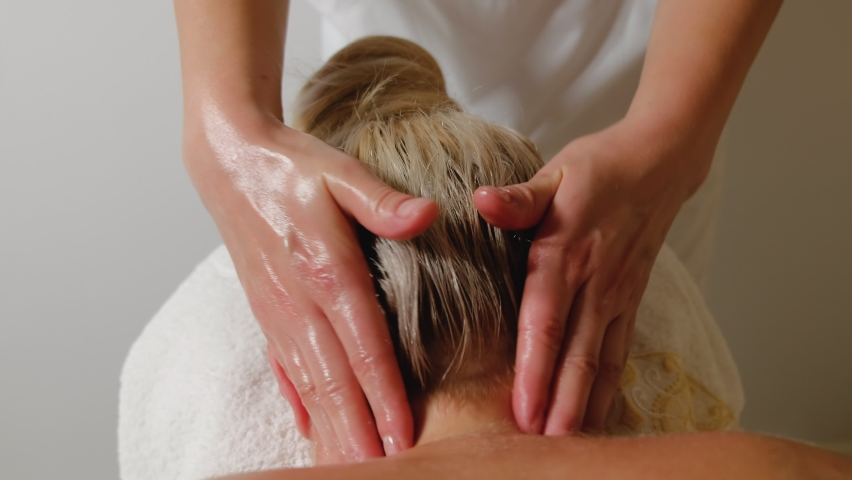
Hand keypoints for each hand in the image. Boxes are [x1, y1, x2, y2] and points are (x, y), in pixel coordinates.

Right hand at [184, 108, 437, 460]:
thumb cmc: (292, 167)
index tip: (404, 439)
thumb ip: (383, 202)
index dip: (386, 398)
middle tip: (379, 472)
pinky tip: (311, 429)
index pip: (364, 349)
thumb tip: (427, 215)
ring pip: (309, 386)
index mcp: (327, 272)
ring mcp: (279, 313)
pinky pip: (285, 369)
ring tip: (350, 467)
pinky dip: (300, 404)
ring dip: (331, 431)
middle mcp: (300, 303)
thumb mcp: (342, 173)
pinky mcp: (267, 312)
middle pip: (335, 383)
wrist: (231, 161)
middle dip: (358, 434)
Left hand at [474, 117, 710, 434]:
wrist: (659, 163)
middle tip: (542, 450)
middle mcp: (594, 282)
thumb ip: (518, 197)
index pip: (546, 322)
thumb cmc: (599, 167)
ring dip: (586, 406)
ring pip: (602, 362)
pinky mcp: (632, 299)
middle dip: (559, 406)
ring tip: (570, 447)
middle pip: (576, 355)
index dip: (534, 371)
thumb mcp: (554, 172)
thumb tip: (481, 200)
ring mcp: (618, 295)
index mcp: (564, 254)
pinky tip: (601, 415)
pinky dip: (612, 387)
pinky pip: (622, 351)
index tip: (523, 412)